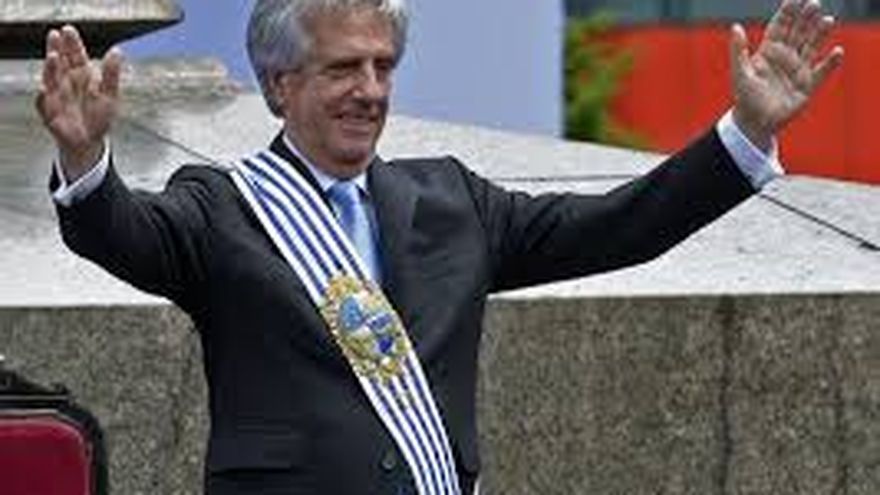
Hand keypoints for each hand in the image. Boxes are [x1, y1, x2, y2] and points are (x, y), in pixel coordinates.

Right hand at [35, 25, 122, 181]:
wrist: (90, 141)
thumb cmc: (99, 117)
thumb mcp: (110, 94)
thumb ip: (112, 73)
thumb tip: (117, 51)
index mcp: (82, 76)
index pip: (75, 56)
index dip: (72, 44)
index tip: (69, 31)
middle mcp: (67, 83)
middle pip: (60, 62)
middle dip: (57, 49)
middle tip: (55, 36)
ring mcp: (57, 96)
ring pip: (50, 79)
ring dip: (50, 68)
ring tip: (54, 58)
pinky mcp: (50, 112)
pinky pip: (44, 104)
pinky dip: (44, 97)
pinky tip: (46, 89)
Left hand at [730, 0, 843, 151]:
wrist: (755, 122)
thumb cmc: (745, 97)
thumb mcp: (740, 73)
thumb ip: (738, 50)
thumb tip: (735, 27)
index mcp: (768, 52)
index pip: (780, 27)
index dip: (788, 13)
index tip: (796, 0)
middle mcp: (785, 58)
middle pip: (798, 32)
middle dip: (806, 18)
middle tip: (814, 4)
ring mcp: (797, 70)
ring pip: (812, 46)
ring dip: (820, 33)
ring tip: (827, 20)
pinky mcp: (807, 86)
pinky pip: (822, 71)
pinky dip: (830, 62)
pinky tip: (837, 51)